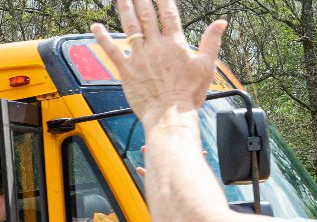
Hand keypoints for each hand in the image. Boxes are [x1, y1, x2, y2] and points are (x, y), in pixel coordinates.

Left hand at [89, 0, 225, 130]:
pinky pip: (111, 51)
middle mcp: (155, 46)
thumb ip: (211, 42)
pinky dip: (102, 38)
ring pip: (130, 27)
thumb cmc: (188, 94)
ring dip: (124, 9)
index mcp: (175, 44)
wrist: (169, 115)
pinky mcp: (125, 70)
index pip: (169, 14)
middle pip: (146, 15)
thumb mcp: (206, 66)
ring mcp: (138, 57)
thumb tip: (221, 22)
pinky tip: (95, 26)